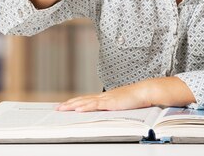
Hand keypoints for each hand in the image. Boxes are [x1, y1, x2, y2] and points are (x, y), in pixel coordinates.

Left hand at [56, 77, 195, 111]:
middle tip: (57, 108)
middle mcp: (103, 96)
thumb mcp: (123, 103)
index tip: (66, 105)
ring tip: (62, 109)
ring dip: (72, 105)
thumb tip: (112, 111)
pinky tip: (77, 109)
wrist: (146, 91)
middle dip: (69, 104)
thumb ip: (116, 106)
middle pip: (82, 100)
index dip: (76, 102)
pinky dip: (85, 107)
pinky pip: (95, 105)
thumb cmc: (138, 98)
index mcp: (106, 97)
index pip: (87, 99)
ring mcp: (106, 99)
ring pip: (85, 102)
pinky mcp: (110, 102)